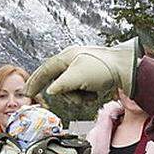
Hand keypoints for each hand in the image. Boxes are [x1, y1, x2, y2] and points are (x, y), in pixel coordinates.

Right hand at [25, 38, 139, 104]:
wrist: (127, 70)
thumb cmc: (102, 69)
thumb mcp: (76, 78)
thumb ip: (60, 86)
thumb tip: (51, 91)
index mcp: (66, 57)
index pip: (45, 70)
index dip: (35, 82)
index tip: (27, 93)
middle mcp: (73, 61)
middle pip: (59, 84)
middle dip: (70, 94)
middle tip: (80, 95)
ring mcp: (82, 69)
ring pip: (71, 89)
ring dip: (80, 96)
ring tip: (91, 94)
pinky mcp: (91, 77)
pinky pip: (82, 90)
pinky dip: (87, 95)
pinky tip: (96, 92)